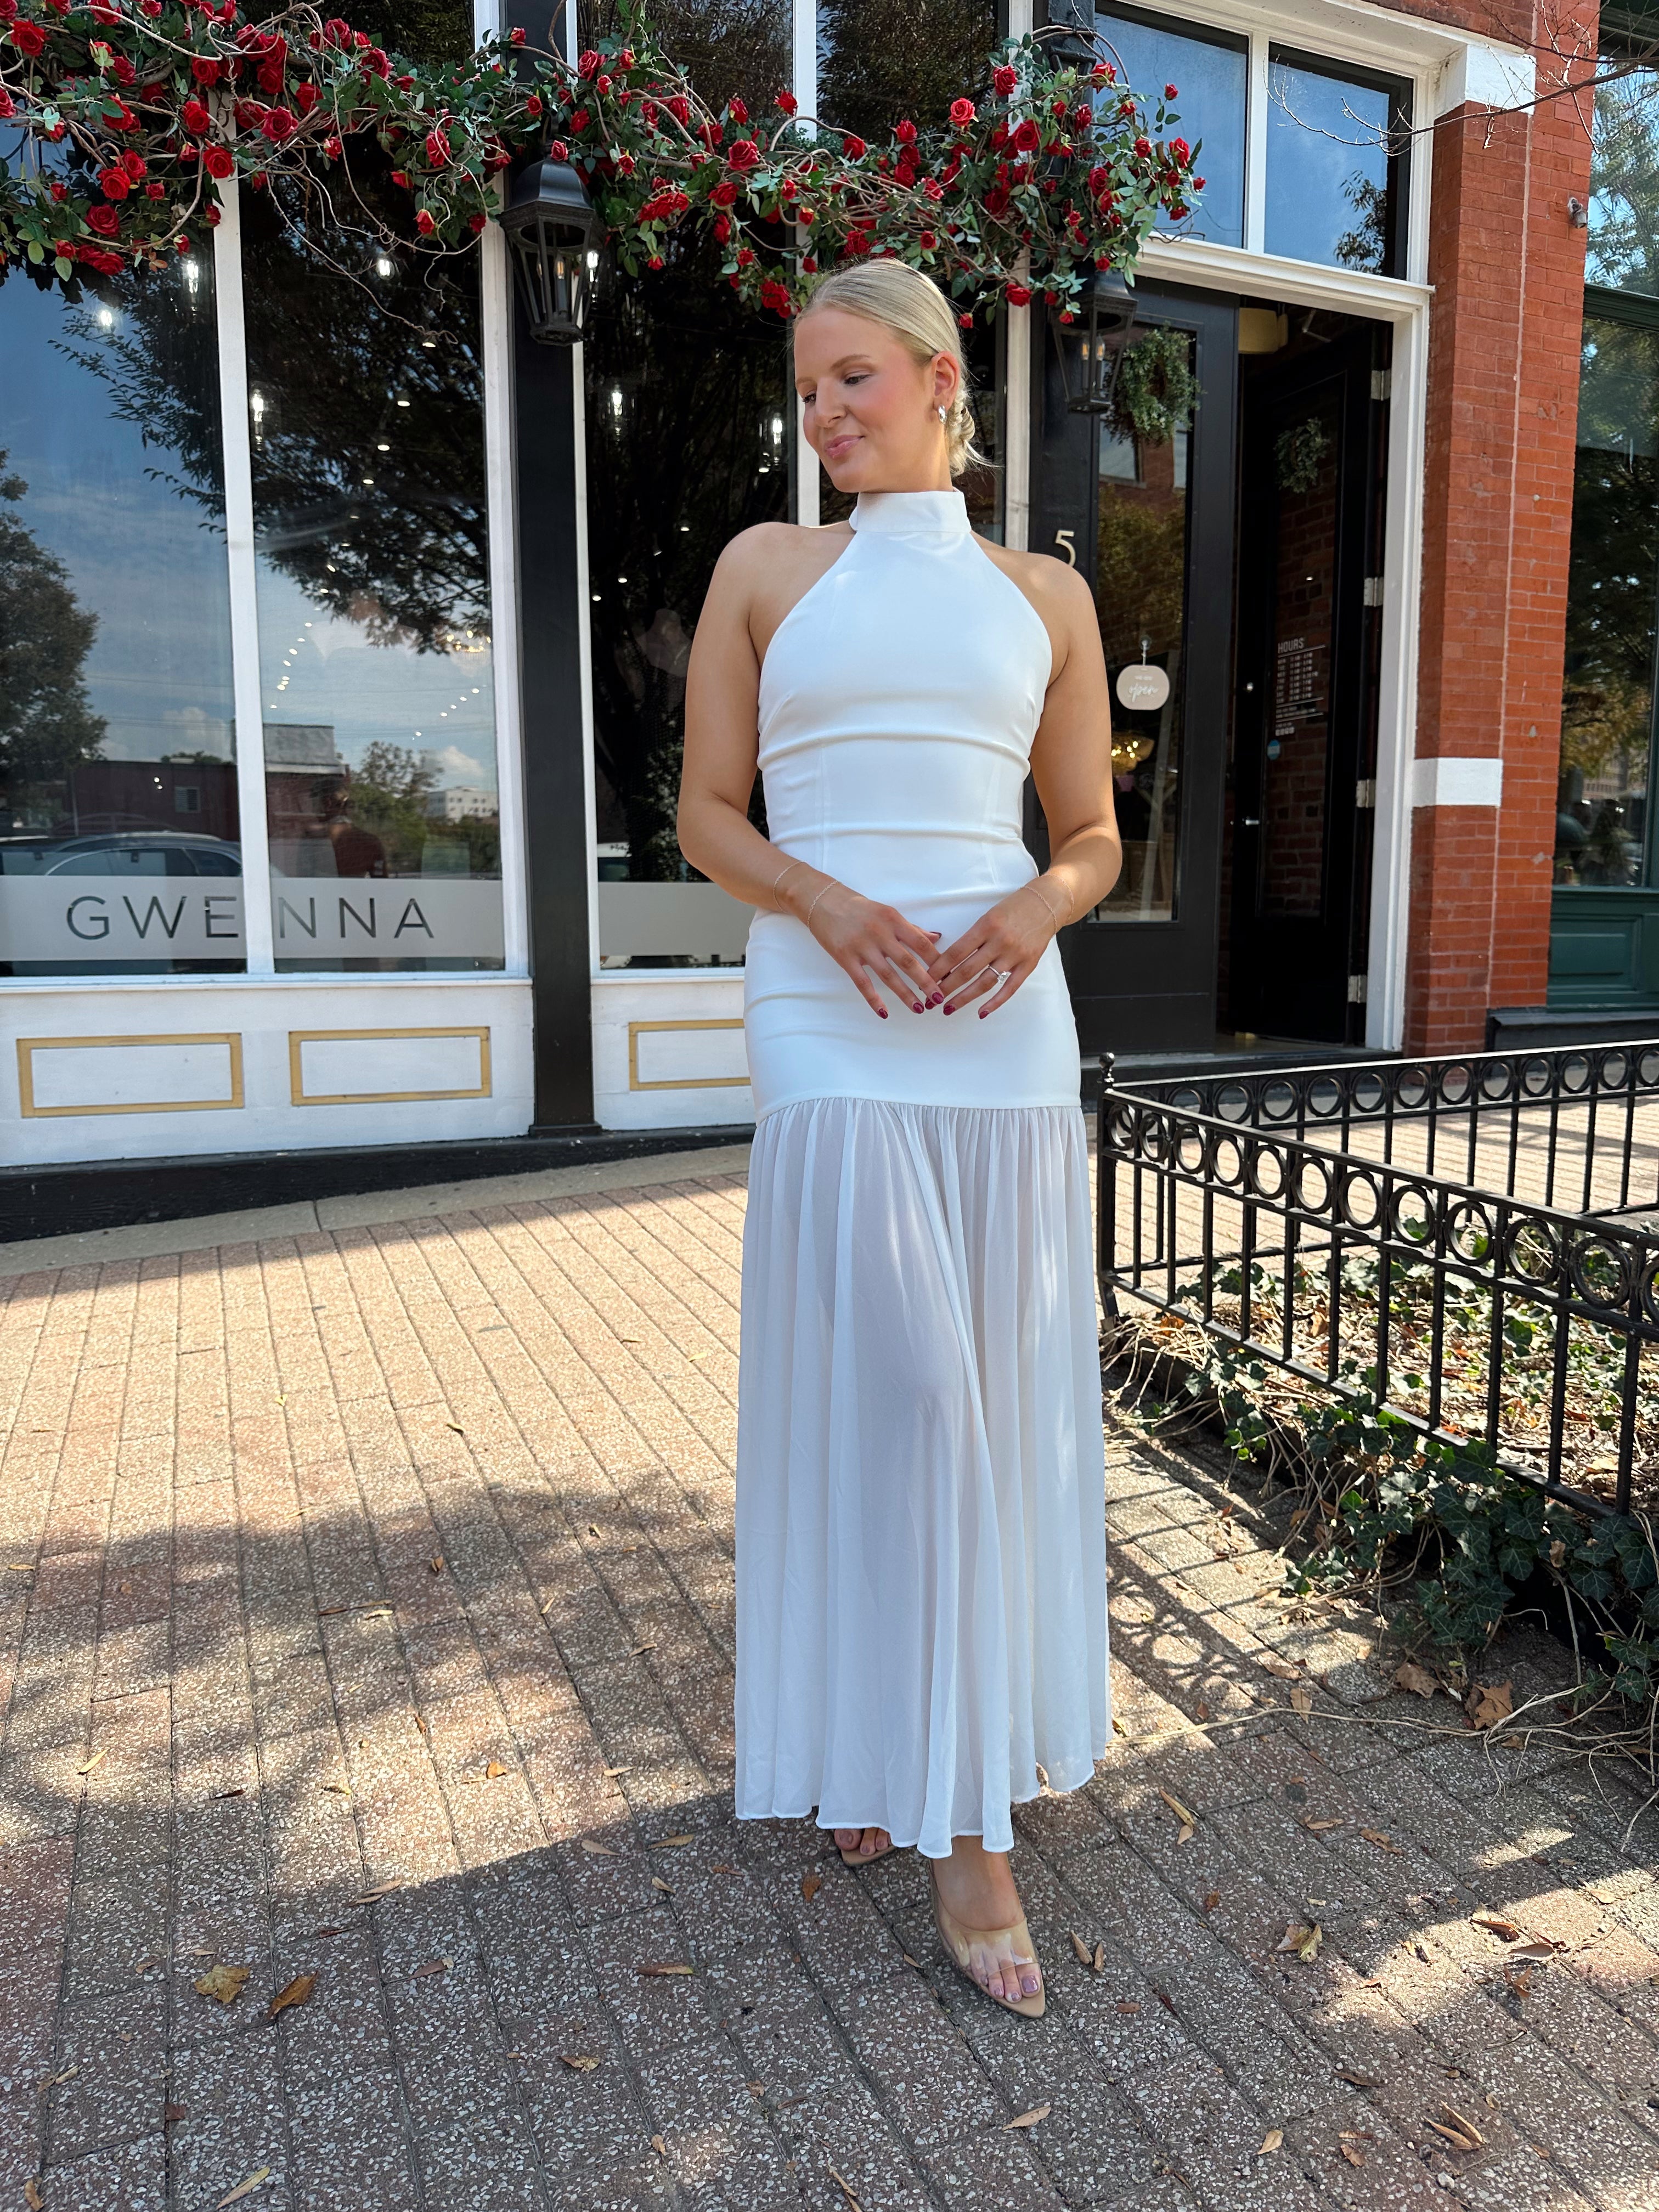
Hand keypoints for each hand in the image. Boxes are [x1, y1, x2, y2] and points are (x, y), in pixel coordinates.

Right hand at [798, 880, 941, 1017]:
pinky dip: (873, 999)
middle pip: (907, 962)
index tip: (948, 975)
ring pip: (888, 975)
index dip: (937, 961)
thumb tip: (936, 938)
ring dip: (905, 994)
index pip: (921, 943)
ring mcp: (862, 947)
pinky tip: (884, 1012)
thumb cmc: (860, 909)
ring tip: (919, 1009)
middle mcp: (880, 933)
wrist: (824, 902)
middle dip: (925, 982)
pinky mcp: (845, 958)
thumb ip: (911, 928)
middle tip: (939, 998)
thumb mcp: (888, 913)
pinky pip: (862, 982)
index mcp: (893, 920)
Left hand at [929, 881, 1060, 1017]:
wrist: (1046, 904)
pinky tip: (981, 1012)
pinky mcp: (1028, 965)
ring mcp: (1015, 955)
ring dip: (964, 998)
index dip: (939, 969)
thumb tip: (950, 962)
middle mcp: (999, 941)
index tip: (925, 980)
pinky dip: (995, 1002)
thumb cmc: (1013, 908)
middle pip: (967, 970)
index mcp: (985, 926)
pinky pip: (1009, 988)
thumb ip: (972, 937)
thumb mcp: (988, 916)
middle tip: (932, 999)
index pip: (956, 952)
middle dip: (946, 987)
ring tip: (949, 1008)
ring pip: (985, 982)